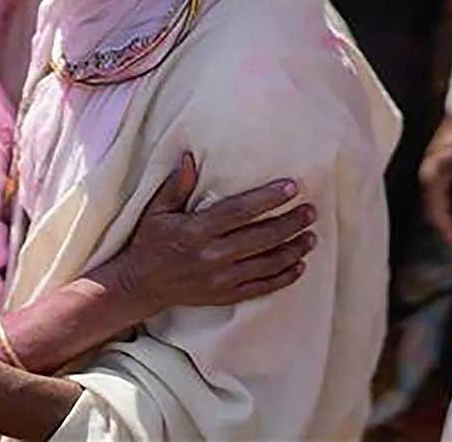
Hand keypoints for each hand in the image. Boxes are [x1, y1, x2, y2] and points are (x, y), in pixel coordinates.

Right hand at [113, 154, 315, 314]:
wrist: (140, 285)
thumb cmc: (149, 243)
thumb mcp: (156, 211)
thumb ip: (176, 185)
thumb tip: (189, 157)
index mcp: (196, 230)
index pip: (240, 211)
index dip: (268, 199)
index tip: (291, 187)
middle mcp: (212, 255)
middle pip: (261, 237)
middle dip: (290, 223)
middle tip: (310, 210)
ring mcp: (221, 278)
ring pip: (267, 263)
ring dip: (293, 249)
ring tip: (311, 236)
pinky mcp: (226, 295)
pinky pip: (261, 287)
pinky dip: (284, 278)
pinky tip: (299, 266)